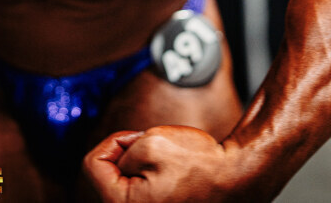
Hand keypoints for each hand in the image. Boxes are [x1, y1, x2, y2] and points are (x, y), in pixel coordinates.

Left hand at [84, 125, 242, 202]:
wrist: (237, 179)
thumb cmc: (200, 164)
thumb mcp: (150, 141)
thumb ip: (121, 151)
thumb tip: (115, 163)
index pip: (93, 165)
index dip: (112, 142)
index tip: (135, 139)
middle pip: (109, 175)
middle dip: (127, 155)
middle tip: (154, 152)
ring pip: (128, 181)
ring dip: (141, 166)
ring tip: (167, 165)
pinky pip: (144, 190)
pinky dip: (153, 177)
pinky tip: (173, 176)